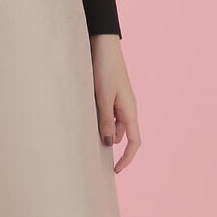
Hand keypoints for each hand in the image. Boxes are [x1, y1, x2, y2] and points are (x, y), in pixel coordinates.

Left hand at [90, 34, 140, 172]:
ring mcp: (118, 101)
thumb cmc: (105, 68)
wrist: (102, 44)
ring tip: (83, 125)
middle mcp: (126, 108)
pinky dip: (97, 118)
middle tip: (88, 149)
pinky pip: (105, 113)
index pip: (134, 141)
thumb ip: (105, 120)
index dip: (126, 158)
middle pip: (121, 135)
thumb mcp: (103, 97)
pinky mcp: (109, 94)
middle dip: (108, 142)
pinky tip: (84, 115)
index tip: (115, 171)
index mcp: (130, 110)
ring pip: (111, 124)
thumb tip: (109, 143)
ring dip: (100, 128)